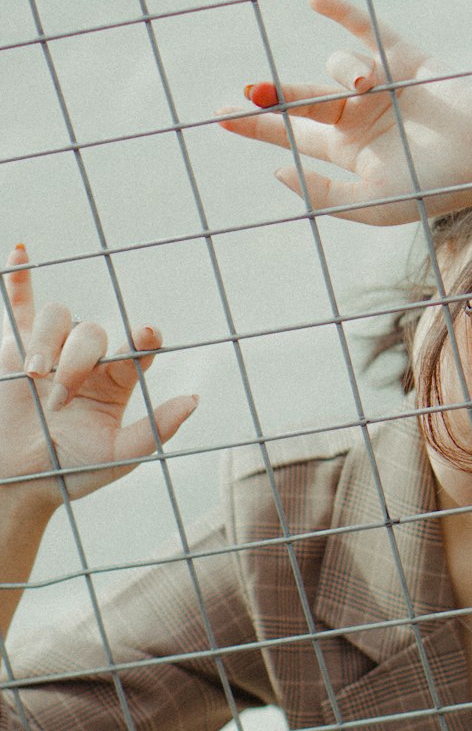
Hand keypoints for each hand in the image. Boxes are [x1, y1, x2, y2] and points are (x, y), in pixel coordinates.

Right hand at [0, 245, 197, 515]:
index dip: (145, 337)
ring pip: (57, 316)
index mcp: (117, 382)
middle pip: (91, 333)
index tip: (147, 334)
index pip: (138, 348)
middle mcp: (88, 360)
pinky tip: (23, 251)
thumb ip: (155, 430)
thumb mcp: (118, 457)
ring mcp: (52, 349)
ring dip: (46, 341)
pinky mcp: (15, 346)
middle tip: (58, 402)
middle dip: (75, 364)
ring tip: (33, 376)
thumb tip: (194, 399)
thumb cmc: (69, 471)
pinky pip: (20, 304)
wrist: (14, 479)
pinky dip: (20, 278)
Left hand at [217, 0, 471, 224]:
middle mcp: (359, 118)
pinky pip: (366, 28)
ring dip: (345, 75)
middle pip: (301, 101)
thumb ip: (324, 195)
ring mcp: (380, 86)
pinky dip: (341, 13)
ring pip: (337, 69)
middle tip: (245, 94)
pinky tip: (313, 1)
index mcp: (349, 153)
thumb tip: (277, 169)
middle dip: (272, 99)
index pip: (293, 139)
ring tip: (371, 87)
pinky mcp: (403, 58)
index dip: (258, 129)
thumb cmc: (434, 188)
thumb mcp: (373, 204)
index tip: (221, 118)